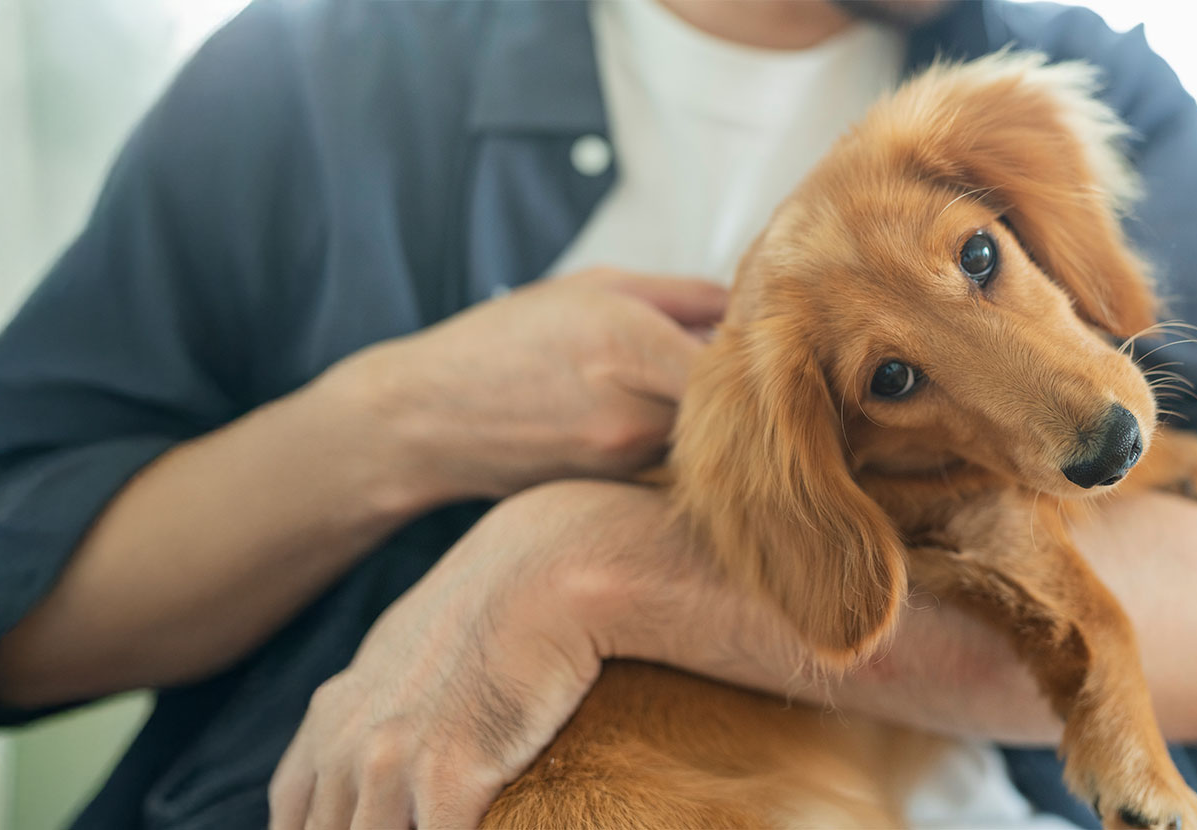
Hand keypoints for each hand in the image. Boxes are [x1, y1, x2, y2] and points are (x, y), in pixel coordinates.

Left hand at [267, 480, 694, 829]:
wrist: (545, 571)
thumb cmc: (498, 602)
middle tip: (410, 821)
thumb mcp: (410, 647)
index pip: (292, 814)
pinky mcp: (448, 780)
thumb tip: (402, 728)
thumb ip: (384, 700)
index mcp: (333, 716)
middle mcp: (346, 745)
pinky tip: (485, 826)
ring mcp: (390, 765)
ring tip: (444, 821)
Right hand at [317, 269, 726, 505]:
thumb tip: (748, 305)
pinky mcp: (617, 489)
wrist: (425, 422)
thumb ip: (681, 295)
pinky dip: (684, 445)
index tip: (772, 336)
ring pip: (707, 439)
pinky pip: (676, 463)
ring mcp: (626, 459)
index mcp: (629, 345)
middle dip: (745, 386)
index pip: (738, 360)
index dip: (762, 350)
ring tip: (700, 390)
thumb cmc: (505, 341)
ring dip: (716, 418)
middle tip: (754, 363)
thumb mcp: (593, 289)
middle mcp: (634, 410)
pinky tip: (666, 423)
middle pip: (731, 404)